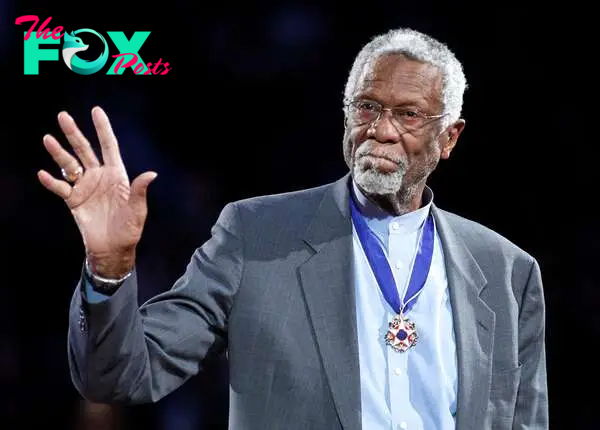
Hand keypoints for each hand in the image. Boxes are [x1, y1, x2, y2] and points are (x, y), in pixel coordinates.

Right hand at [38, 106, 156, 277]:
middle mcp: (99, 176)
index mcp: (117, 175)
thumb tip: (152, 174)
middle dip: (74, 133)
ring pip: (69, 165)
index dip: (103, 129)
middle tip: (63, 116)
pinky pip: (60, 187)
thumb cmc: (129, 229)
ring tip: (48, 139)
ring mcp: (85, 187)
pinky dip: (51, 181)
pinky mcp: (73, 200)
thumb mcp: (137, 209)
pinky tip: (43, 174)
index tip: (96, 111)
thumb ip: (140, 190)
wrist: (113, 248)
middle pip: (85, 150)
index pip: (109, 146)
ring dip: (59, 153)